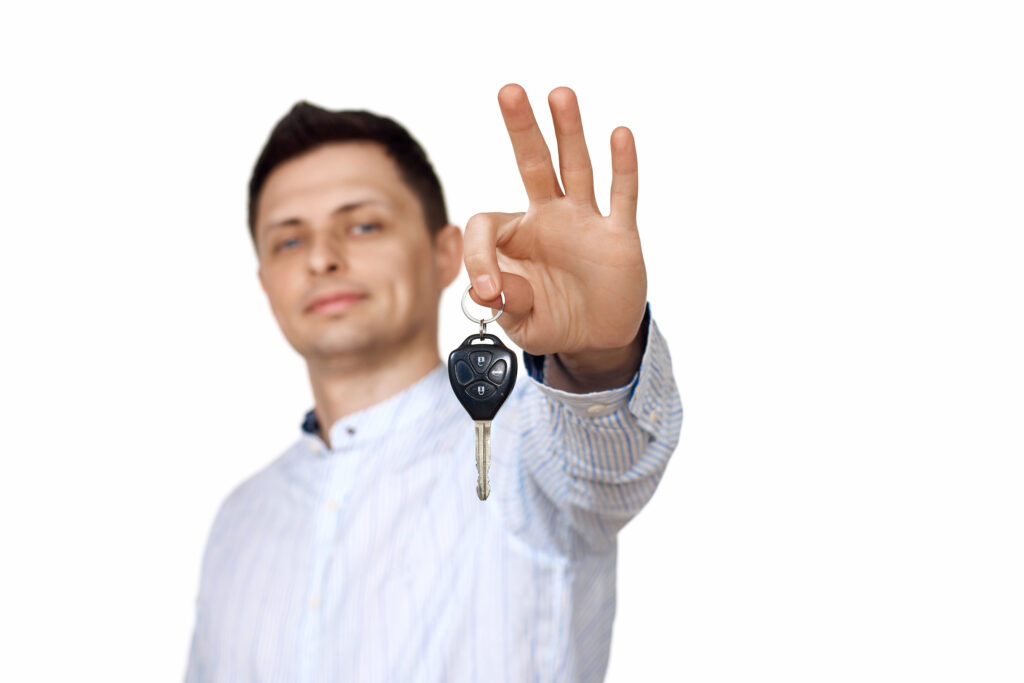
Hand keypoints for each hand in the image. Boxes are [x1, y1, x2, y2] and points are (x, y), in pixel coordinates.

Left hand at [464, 84, 647, 358]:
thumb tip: (492, 290)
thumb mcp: (521, 322)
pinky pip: (621, 195)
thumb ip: (506, 304)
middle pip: (533, 163)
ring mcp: (585, 221)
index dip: (479, 257)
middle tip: (509, 91)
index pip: (486, 225)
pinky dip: (622, 166)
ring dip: (569, 131)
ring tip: (560, 94)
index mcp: (515, 237)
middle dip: (521, 128)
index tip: (489, 292)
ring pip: (576, 167)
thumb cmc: (553, 320)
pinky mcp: (618, 235)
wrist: (596, 338)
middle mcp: (549, 217)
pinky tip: (619, 135)